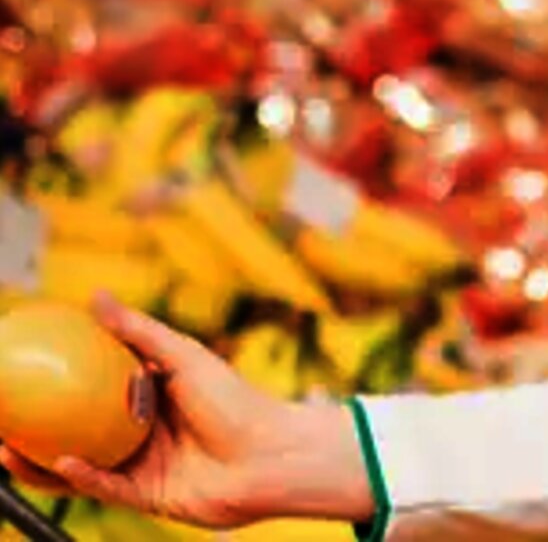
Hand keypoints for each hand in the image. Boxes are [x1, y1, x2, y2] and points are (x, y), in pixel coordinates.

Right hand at [0, 295, 373, 529]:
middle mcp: (138, 434)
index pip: (88, 391)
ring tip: (6, 448)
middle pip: (74, 431)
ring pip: (78, 466)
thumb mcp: (185, 357)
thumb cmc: (238, 401)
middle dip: (32, 429)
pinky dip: (81, 476)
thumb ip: (140, 331)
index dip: (53, 385)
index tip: (18, 371)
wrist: (275, 454)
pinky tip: (59, 463)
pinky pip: (104, 487)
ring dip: (40, 461)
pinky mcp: (147, 496)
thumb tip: (95, 296)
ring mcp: (141, 466)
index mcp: (146, 400)